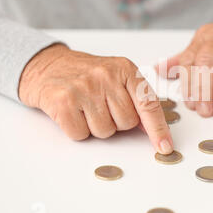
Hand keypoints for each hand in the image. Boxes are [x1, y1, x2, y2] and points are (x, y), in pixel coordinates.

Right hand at [19, 45, 173, 153]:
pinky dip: (77, 130)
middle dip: (116, 122)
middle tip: (101, 105)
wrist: (46, 66)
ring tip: (85, 107)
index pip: (148, 104)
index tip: (165, 147)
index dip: (158, 128)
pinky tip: (72, 112)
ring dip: (96, 127)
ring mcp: (84, 87)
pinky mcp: (63, 101)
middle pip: (126, 123)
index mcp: (125, 69)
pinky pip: (81, 134)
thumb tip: (153, 129)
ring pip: (105, 132)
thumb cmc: (85, 75)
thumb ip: (136, 99)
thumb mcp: (116, 77)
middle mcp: (106, 76)